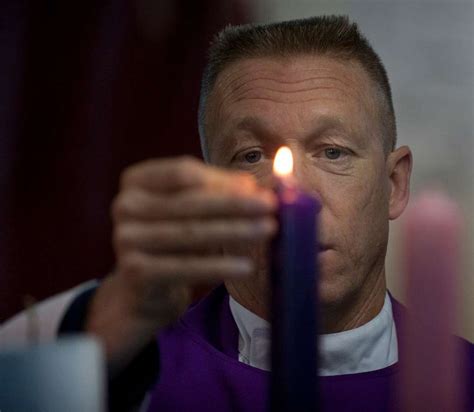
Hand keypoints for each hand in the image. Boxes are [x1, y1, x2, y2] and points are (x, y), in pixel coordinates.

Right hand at [86, 156, 276, 372]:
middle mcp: (124, 205)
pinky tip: (247, 266)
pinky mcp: (135, 271)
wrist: (140, 291)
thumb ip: (215, 192)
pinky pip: (186, 266)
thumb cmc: (170, 242)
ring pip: (191, 233)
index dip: (221, 179)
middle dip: (235, 203)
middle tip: (270, 205)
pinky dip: (219, 266)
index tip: (254, 187)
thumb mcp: (187, 210)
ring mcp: (126, 239)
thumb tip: (251, 186)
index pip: (184, 172)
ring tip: (268, 229)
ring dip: (235, 231)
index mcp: (136, 181)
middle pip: (190, 202)